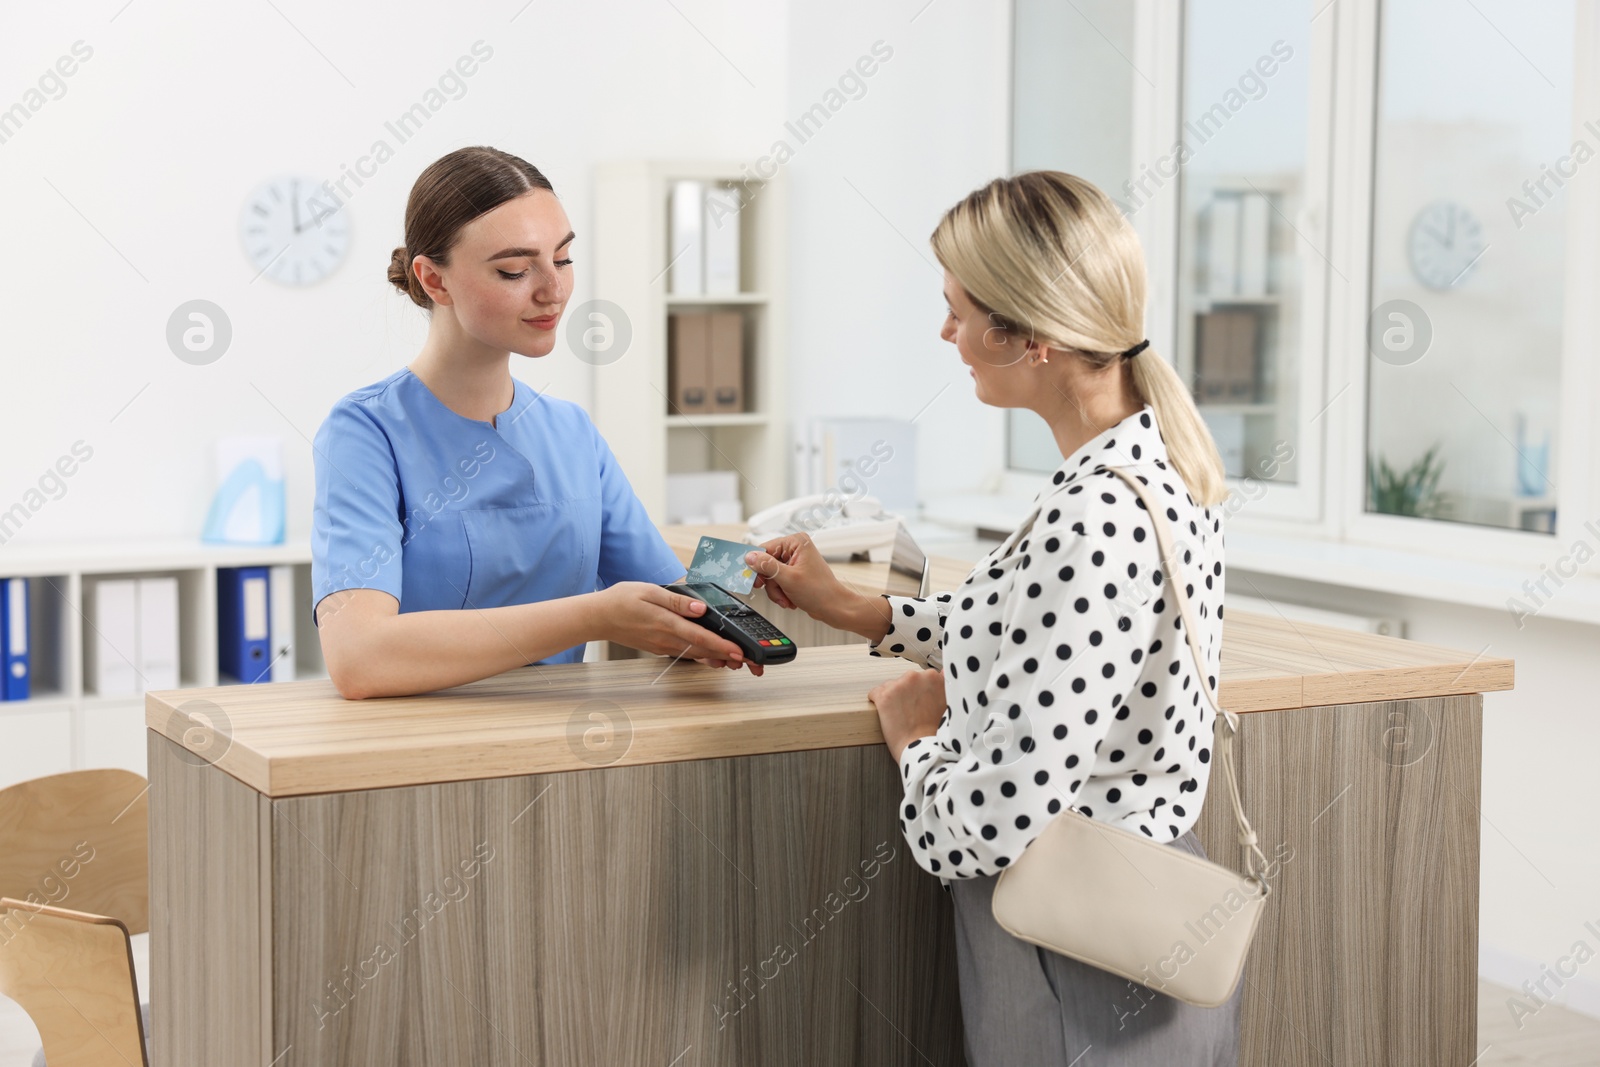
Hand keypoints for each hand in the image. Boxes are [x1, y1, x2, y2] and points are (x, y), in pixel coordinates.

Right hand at [594, 582, 762, 675]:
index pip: (701, 638)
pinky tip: (710, 655)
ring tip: (735, 660)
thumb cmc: (621, 601)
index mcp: (666, 624)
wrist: (598, 618)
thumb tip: (701, 608)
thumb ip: (678, 601)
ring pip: (694, 654)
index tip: (739, 652)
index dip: (723, 646)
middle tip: (748, 661)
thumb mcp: (650, 592)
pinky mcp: (658, 647)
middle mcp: (666, 640)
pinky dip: (700, 655)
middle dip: (727, 656)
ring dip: (716, 658)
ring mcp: (662, 646)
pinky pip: (684, 653)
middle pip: (702, 651)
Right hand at [747, 533, 892, 643]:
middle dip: (770, 582)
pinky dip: (781, 593)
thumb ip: (767, 566)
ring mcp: (794, 562)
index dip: (756, 564)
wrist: (834, 608)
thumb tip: (751, 557)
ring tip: (786, 598)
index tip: (751, 577)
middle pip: (766, 563)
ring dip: (776, 590)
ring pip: (770, 576)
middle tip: (775, 590)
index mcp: (796, 542)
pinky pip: (777, 582)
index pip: (765, 548)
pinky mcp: (794, 574)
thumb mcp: (789, 578)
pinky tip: (790, 599)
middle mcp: (795, 549)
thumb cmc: (821, 591)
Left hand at [868, 667, 944, 761]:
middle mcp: (916, 677)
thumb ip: (944, 685)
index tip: (920, 704)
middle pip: (905, 681)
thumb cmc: (935, 731)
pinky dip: (878, 703)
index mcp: (933, 677)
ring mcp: (899, 685)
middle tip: (912, 713)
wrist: (922, 749)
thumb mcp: (948, 703)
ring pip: (890, 687)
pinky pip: (874, 694)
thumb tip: (943, 672)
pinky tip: (887, 715)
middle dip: (906, 694)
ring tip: (901, 717)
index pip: (921, 678)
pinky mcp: (883, 696)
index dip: (920, 692)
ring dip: (893, 699)